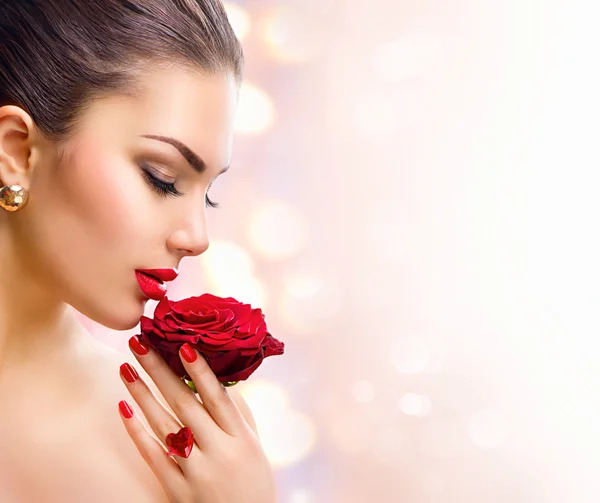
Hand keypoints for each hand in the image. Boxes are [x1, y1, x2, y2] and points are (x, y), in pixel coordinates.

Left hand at [118, 335, 276, 502]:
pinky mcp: (178, 490)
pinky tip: (124, 408)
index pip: (218, 398)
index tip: (183, 345)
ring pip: (165, 426)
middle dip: (160, 371)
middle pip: (185, 404)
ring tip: (125, 369)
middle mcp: (219, 452)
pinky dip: (137, 432)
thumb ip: (239, 415)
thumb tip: (220, 380)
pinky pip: (153, 456)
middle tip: (140, 343)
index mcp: (242, 439)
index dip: (200, 371)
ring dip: (142, 394)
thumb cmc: (253, 483)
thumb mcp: (255, 447)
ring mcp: (197, 472)